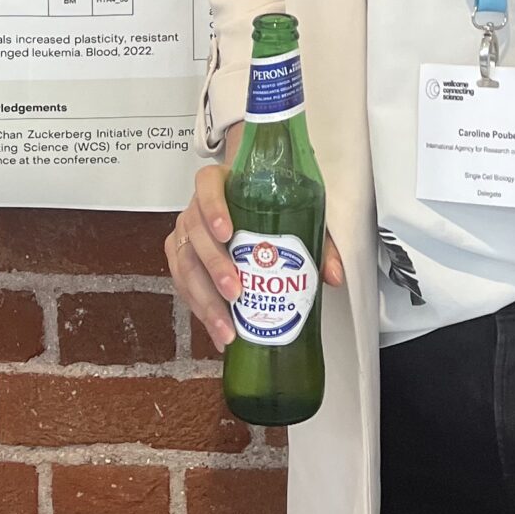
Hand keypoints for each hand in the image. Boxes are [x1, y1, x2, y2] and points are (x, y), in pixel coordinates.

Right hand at [165, 160, 343, 351]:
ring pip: (185, 264)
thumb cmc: (269, 206)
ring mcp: (187, 233)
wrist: (252, 207)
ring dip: (205, 299)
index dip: (213, 208)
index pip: (207, 185)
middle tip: (235, 292)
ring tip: (226, 325)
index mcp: (221, 183)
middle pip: (195, 232)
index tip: (227, 232)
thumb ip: (316, 239)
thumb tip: (332, 274)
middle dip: (214, 266)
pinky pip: (182, 284)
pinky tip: (218, 330)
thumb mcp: (296, 213)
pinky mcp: (182, 258)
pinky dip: (200, 310)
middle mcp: (198, 207)